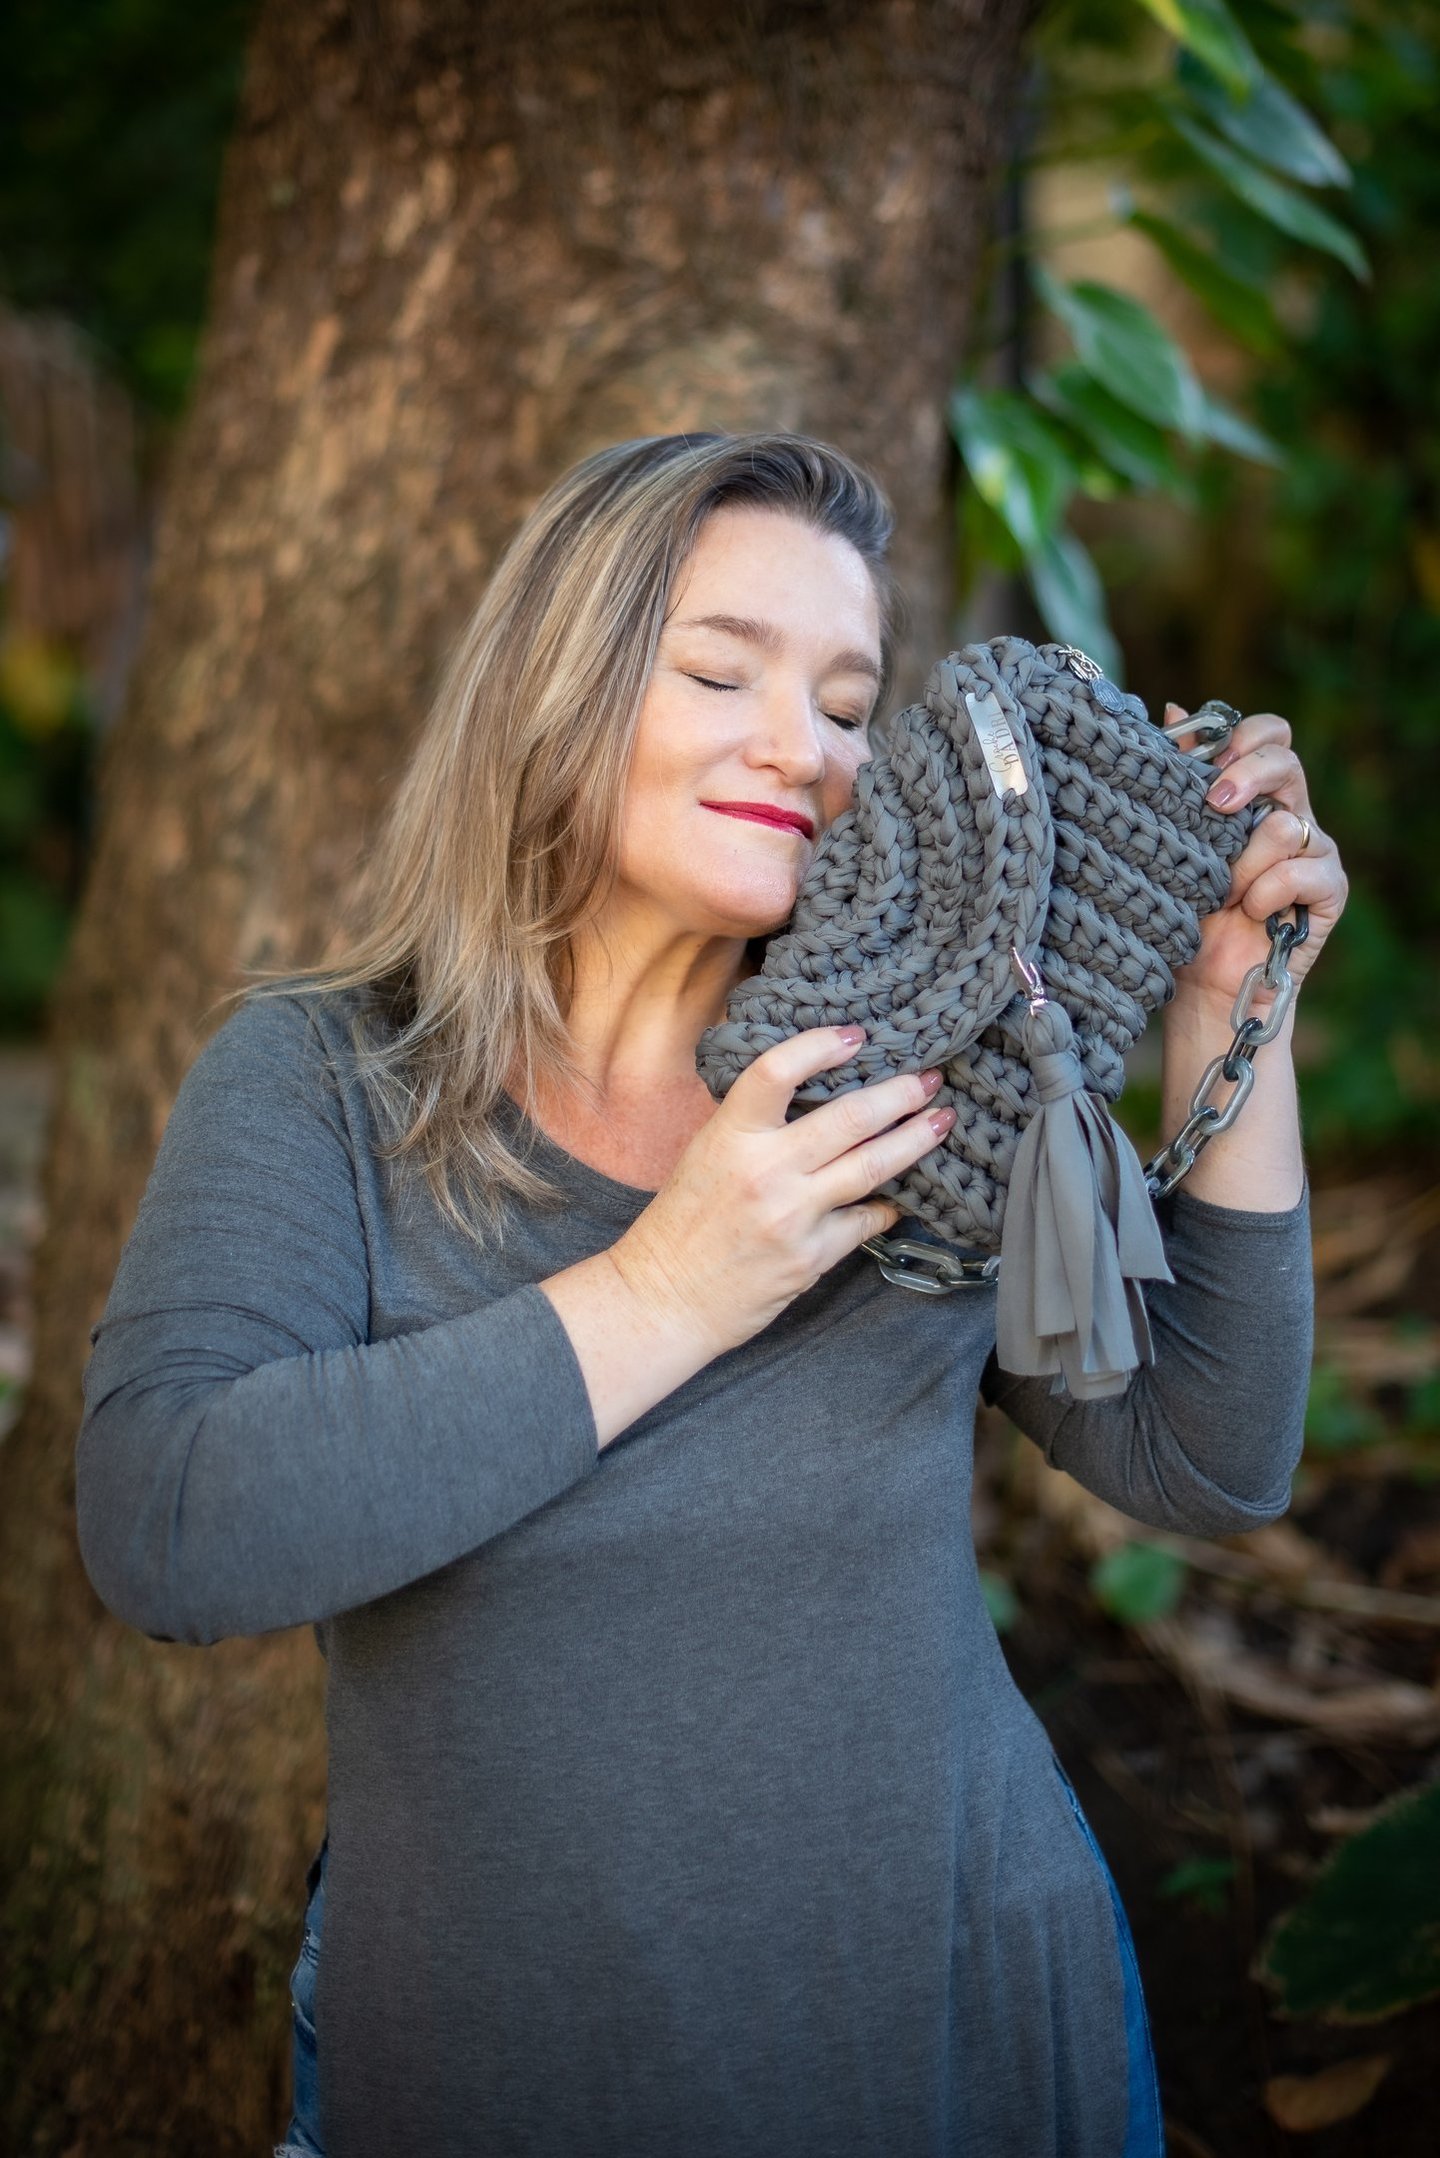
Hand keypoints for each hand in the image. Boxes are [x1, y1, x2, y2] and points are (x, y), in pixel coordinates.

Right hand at [608, 1025, 953, 1357]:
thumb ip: (752, 1125)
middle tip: (928, 1080)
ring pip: (872, 1166)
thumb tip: (812, 1091)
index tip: (856, 1036)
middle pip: (849, 1117)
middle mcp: (764, 1171)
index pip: (778, 1071)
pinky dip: (885, 1205)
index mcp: (729, 1137)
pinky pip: (865, 1220)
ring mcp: (792, 1216)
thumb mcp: (705, 1155)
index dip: (821, 1046)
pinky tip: (897, 1195)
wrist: (665, 1298)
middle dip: (900, 1094)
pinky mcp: (811, 1258)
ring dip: (915, 1140)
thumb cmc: (682, 1225)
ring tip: (940, 1121)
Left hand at [1164, 703, 1347, 1007]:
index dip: (1243, 735)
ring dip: (1241, 863)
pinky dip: (1267, 894)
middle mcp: (1289, 814)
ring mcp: (1314, 852)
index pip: (1270, 734)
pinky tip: (1251, 914)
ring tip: (1221, 895)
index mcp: (1254, 795)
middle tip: (1216, 804)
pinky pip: (1303, 872)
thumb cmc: (1180, 914)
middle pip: (1287, 760)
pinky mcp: (1330, 891)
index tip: (1204, 762)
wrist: (1201, 988)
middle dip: (1248, 775)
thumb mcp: (1169, 842)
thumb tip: (1172, 710)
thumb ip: (1176, 782)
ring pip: (1285, 825)